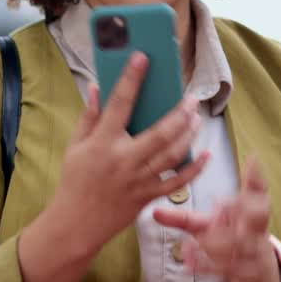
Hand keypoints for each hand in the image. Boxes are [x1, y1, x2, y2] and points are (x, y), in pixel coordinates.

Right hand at [49, 52, 212, 257]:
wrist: (76, 223)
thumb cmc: (75, 180)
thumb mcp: (75, 145)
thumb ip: (89, 116)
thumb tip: (97, 87)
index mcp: (103, 143)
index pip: (119, 104)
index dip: (131, 79)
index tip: (143, 58)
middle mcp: (123, 160)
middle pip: (159, 132)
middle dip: (179, 113)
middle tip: (191, 98)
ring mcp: (138, 180)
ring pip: (172, 154)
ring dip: (189, 134)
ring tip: (197, 118)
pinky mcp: (148, 196)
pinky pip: (177, 182)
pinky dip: (195, 168)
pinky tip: (205, 154)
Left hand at [152, 156, 280, 281]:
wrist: (258, 279)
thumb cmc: (231, 245)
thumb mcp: (209, 229)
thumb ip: (185, 219)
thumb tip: (154, 212)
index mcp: (251, 213)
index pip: (258, 192)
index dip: (256, 178)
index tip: (253, 160)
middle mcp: (256, 230)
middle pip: (257, 214)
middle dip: (239, 207)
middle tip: (218, 205)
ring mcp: (254, 252)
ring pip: (239, 243)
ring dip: (215, 241)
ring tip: (192, 244)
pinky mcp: (248, 273)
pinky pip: (228, 268)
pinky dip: (207, 267)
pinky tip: (188, 266)